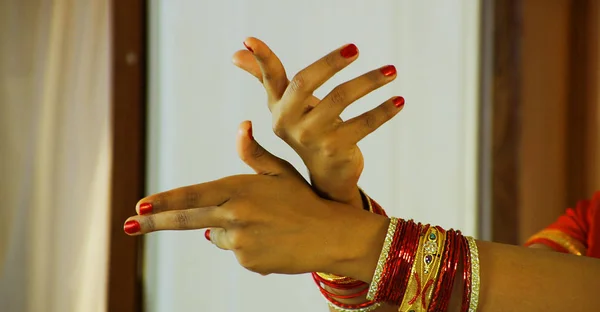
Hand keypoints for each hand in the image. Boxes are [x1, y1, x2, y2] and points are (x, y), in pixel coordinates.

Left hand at [124, 121, 388, 279]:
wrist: (332, 235)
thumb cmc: (306, 199)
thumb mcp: (280, 173)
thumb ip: (254, 154)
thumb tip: (241, 128)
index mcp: (240, 188)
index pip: (193, 195)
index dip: (165, 200)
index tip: (140, 204)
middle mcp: (235, 215)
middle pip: (186, 219)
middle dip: (154, 222)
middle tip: (129, 225)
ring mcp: (240, 241)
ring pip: (218, 237)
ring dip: (231, 232)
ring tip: (266, 225)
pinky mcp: (248, 262)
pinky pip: (237, 253)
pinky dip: (247, 247)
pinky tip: (271, 240)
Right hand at [232, 38, 403, 208]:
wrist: (325, 176)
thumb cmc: (306, 130)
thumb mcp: (287, 105)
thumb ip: (266, 78)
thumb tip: (237, 52)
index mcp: (278, 107)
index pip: (269, 78)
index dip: (261, 59)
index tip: (249, 39)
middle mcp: (288, 122)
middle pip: (304, 83)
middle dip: (329, 62)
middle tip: (355, 47)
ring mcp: (311, 138)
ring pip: (340, 98)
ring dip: (369, 82)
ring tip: (392, 70)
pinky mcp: (336, 150)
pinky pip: (363, 123)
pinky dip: (383, 111)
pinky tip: (399, 100)